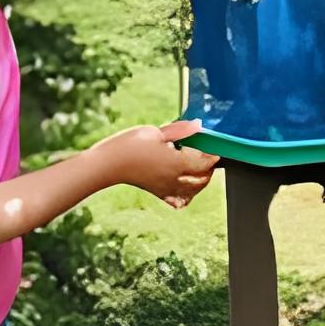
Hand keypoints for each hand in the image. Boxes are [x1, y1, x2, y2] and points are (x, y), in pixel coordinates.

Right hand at [102, 119, 218, 207]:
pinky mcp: (157, 191)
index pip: (204, 163)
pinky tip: (183, 187)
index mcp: (176, 164)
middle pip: (201, 181)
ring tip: (200, 173)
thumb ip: (180, 130)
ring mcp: (166, 188)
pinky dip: (185, 196)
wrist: (109, 164)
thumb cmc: (130, 145)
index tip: (215, 149)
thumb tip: (199, 125)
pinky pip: (177, 200)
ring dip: (200, 183)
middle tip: (210, 159)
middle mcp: (174, 179)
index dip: (213, 156)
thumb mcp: (156, 132)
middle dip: (209, 170)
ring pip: (192, 192)